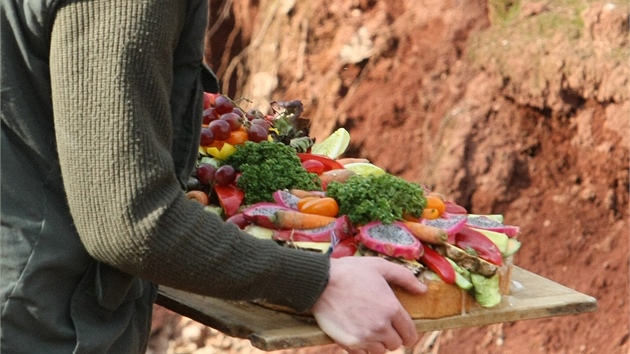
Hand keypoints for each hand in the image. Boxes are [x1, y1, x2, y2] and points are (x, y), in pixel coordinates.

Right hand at [311, 257, 426, 353]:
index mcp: (391, 308)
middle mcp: (381, 326)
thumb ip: (405, 277)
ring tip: (368, 328)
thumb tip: (423, 289)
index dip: (408, 332)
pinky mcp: (349, 344)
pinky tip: (356, 333)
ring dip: (377, 343)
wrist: (320, 282)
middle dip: (391, 336)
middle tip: (381, 324)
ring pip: (380, 351)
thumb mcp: (380, 266)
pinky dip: (362, 347)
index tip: (402, 329)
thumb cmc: (350, 272)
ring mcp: (365, 337)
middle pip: (395, 344)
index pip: (410, 334)